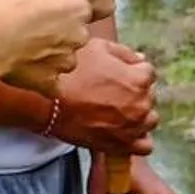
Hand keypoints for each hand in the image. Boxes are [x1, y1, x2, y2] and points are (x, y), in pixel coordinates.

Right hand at [0, 0, 90, 96]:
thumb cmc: (8, 5)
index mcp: (79, 9)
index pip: (81, 7)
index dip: (62, 6)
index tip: (44, 6)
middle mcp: (80, 36)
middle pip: (75, 32)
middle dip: (60, 30)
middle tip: (33, 26)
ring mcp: (66, 61)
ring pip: (65, 57)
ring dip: (52, 54)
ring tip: (27, 47)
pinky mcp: (51, 82)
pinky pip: (53, 83)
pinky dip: (44, 78)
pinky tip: (30, 70)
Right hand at [52, 39, 157, 155]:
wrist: (45, 101)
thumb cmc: (69, 71)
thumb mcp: (98, 47)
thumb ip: (125, 53)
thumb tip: (140, 60)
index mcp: (139, 78)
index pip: (147, 73)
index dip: (131, 71)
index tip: (115, 74)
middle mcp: (142, 103)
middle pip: (148, 96)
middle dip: (134, 93)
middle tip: (110, 92)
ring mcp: (133, 126)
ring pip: (148, 121)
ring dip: (138, 115)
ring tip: (117, 112)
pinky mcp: (121, 145)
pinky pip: (144, 146)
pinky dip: (138, 139)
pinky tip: (124, 131)